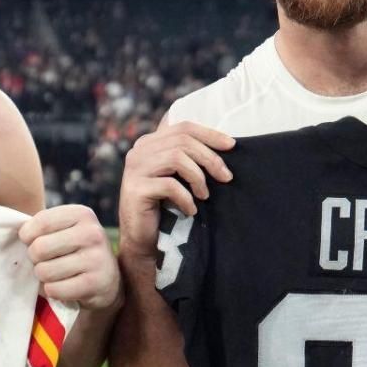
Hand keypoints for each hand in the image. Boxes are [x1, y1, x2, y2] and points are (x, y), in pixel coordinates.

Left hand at [19, 204, 120, 309]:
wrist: (107, 281)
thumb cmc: (75, 250)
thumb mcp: (64, 229)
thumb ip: (42, 226)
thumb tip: (18, 233)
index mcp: (82, 214)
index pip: (41, 222)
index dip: (27, 235)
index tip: (31, 241)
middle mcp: (92, 233)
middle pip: (39, 248)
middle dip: (34, 259)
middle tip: (45, 261)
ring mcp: (96, 259)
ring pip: (44, 271)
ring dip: (43, 277)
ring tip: (55, 274)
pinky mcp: (95, 284)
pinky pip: (54, 289)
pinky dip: (52, 291)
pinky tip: (62, 287)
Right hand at [117, 121, 234, 263]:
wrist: (142, 239)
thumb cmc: (165, 207)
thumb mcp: (178, 176)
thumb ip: (189, 157)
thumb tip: (226, 144)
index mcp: (149, 143)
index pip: (183, 127)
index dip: (210, 134)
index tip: (232, 145)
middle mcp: (139, 151)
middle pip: (182, 141)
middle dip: (210, 158)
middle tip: (226, 177)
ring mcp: (135, 169)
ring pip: (176, 159)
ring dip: (198, 178)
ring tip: (205, 196)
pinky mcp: (135, 189)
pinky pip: (170, 185)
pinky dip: (186, 198)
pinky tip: (190, 210)